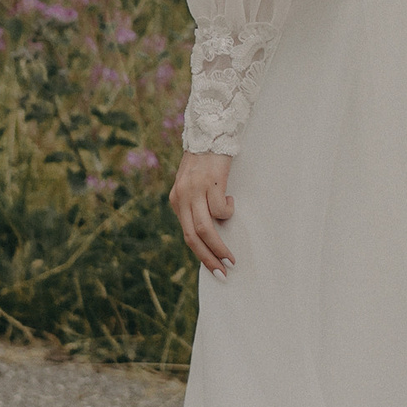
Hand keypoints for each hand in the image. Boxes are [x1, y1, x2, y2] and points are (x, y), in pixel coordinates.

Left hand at [169, 150, 235, 275]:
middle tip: (222, 273)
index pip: (186, 235)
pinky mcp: (210, 183)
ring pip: (204, 229)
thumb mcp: (193, 185)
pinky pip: (220, 208)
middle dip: (207, 258)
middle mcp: (181, 198)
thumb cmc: (205, 160)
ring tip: (231, 257)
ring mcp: (194, 191)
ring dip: (218, 247)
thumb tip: (207, 231)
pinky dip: (227, 211)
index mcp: (175, 200)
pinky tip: (230, 200)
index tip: (214, 267)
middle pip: (192, 237)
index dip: (200, 253)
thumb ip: (195, 205)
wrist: (210, 132)